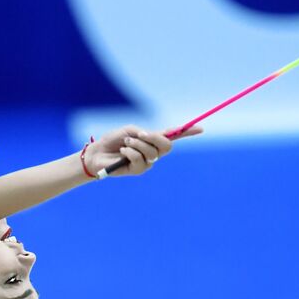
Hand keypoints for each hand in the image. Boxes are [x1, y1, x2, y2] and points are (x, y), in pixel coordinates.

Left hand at [81, 124, 203, 177]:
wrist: (98, 154)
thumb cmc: (113, 141)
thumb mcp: (130, 130)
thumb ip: (143, 132)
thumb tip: (153, 136)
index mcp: (153, 140)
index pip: (174, 136)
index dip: (187, 132)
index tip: (200, 128)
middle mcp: (153, 152)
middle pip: (168, 146)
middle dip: (155, 138)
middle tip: (141, 134)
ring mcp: (147, 162)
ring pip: (153, 152)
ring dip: (137, 144)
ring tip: (126, 143)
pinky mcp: (138, 170)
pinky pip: (140, 159)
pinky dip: (130, 152)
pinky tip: (122, 152)